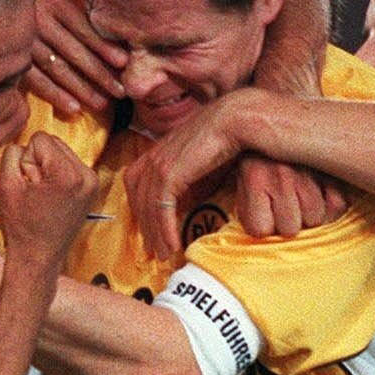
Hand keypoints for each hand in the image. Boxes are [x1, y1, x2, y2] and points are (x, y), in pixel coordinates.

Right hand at [0, 132, 98, 265]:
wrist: (38, 257)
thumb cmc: (20, 226)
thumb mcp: (4, 184)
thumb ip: (12, 153)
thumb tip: (24, 145)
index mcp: (68, 174)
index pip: (40, 138)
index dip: (26, 160)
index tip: (28, 185)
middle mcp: (87, 175)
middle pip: (53, 142)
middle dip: (39, 161)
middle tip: (35, 191)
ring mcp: (92, 182)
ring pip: (61, 152)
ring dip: (48, 168)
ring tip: (42, 195)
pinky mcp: (92, 188)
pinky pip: (69, 164)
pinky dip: (57, 175)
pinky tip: (52, 197)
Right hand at [26, 0, 125, 116]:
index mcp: (49, 0)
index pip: (82, 27)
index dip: (103, 45)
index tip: (123, 62)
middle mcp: (36, 22)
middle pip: (73, 52)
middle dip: (99, 74)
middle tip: (120, 92)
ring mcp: (23, 43)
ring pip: (57, 70)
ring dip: (81, 89)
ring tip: (102, 104)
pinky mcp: (12, 60)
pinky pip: (36, 81)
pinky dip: (54, 96)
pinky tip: (73, 108)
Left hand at [126, 95, 248, 256]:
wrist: (237, 120)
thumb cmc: (227, 138)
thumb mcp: (201, 162)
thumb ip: (189, 179)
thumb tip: (189, 200)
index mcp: (159, 151)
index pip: (136, 184)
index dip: (140, 208)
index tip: (150, 230)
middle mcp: (154, 156)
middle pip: (137, 198)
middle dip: (145, 226)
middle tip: (153, 250)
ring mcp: (159, 164)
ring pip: (148, 207)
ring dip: (155, 234)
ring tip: (164, 253)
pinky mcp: (170, 173)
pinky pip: (161, 208)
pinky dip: (165, 229)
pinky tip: (174, 244)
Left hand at [234, 157, 348, 239]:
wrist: (277, 119)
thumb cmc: (257, 158)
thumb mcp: (238, 178)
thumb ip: (242, 207)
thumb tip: (243, 236)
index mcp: (253, 177)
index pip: (260, 230)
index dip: (260, 224)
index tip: (260, 210)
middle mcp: (282, 175)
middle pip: (290, 229)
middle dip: (284, 221)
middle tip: (280, 204)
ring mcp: (311, 172)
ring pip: (315, 220)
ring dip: (307, 215)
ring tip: (299, 198)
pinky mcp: (334, 170)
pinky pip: (338, 206)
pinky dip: (330, 206)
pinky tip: (319, 195)